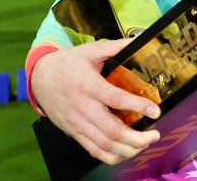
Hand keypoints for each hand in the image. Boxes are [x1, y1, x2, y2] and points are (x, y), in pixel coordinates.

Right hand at [31, 40, 160, 164]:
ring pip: (104, 144)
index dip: (137, 106)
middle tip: (154, 134)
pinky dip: (111, 156)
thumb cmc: (68, 63)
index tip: (155, 109)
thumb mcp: (91, 50)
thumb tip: (141, 40)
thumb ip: (116, 47)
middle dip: (136, 137)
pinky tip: (125, 152)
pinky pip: (93, 150)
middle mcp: (82, 107)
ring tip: (144, 143)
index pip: (115, 99)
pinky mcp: (74, 132)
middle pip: (111, 130)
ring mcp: (77, 123)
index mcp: (88, 85)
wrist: (40, 78)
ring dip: (127, 149)